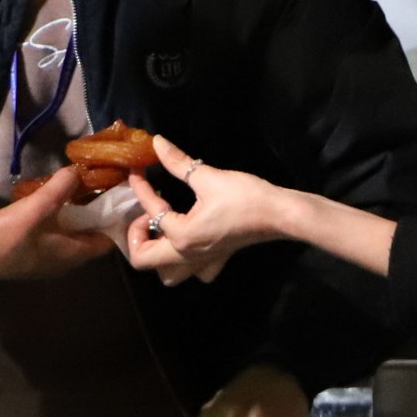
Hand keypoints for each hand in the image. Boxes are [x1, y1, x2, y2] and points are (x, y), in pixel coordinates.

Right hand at [0, 167, 115, 285]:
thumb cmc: (9, 237)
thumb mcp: (36, 208)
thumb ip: (59, 188)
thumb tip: (76, 171)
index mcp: (74, 253)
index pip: (107, 241)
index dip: (116, 221)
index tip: (118, 198)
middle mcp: (66, 261)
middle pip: (91, 238)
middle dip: (96, 215)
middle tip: (99, 188)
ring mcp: (49, 261)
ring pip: (73, 237)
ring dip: (76, 217)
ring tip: (77, 191)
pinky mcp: (34, 257)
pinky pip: (57, 238)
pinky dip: (61, 222)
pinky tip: (51, 204)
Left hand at [123, 135, 287, 286]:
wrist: (280, 214)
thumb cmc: (246, 197)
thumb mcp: (208, 176)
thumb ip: (178, 162)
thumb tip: (157, 142)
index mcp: (182, 235)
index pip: (151, 210)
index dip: (140, 187)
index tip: (138, 171)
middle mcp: (187, 255)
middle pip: (143, 260)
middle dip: (136, 236)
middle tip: (145, 213)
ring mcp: (203, 262)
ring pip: (167, 274)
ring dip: (158, 253)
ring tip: (163, 228)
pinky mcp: (218, 260)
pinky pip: (195, 271)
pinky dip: (186, 261)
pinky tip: (191, 239)